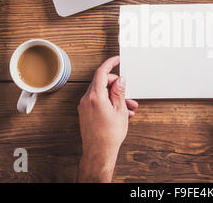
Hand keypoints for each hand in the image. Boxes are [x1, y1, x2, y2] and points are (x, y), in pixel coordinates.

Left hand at [77, 56, 138, 182]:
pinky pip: (97, 101)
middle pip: (101, 82)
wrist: (99, 152)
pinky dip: (108, 102)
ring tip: (128, 106)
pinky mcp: (85, 112)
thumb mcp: (120, 110)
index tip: (116, 60)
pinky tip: (120, 111)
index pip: (101, 73)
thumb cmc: (109, 134)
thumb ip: (119, 92)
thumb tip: (120, 80)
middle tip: (127, 93)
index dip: (110, 64)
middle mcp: (87, 99)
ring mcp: (84, 106)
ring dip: (114, 96)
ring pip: (101, 92)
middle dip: (116, 85)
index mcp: (95, 96)